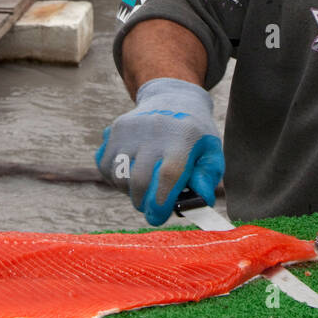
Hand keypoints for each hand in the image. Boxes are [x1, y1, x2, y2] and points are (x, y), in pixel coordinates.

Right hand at [95, 77, 223, 225]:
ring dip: (129, 191)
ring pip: (119, 177)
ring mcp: (130, 129)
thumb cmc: (195, 136)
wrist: (173, 100)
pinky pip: (106, 166)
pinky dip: (115, 178)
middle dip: (143, 203)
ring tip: (145, 186)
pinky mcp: (114, 130)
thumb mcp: (211, 153)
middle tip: (152, 207)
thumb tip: (200, 202)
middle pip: (139, 181)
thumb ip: (207, 179)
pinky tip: (131, 172)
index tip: (158, 217)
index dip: (161, 203)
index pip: (167, 176)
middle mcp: (154, 130)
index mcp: (183, 137)